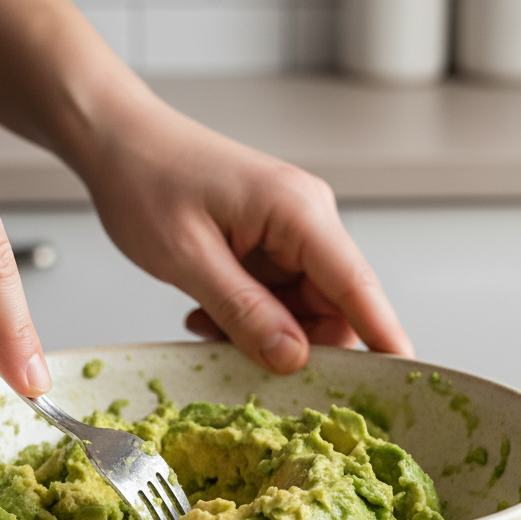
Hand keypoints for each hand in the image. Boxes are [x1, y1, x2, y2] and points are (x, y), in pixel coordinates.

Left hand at [79, 93, 412, 374]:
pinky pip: (276, 298)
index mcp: (298, 211)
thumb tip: (293, 358)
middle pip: (334, 306)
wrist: (117, 141)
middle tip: (248, 364)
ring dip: (263, 332)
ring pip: (302, 309)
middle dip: (298, 344)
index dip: (382, 337)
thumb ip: (243, 311)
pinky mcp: (268, 243)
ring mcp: (288, 231)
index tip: (403, 378)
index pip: (357, 286)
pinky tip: (207, 312)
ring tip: (209, 325)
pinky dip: (247, 317)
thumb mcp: (188, 257)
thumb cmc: (146, 180)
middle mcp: (305, 219)